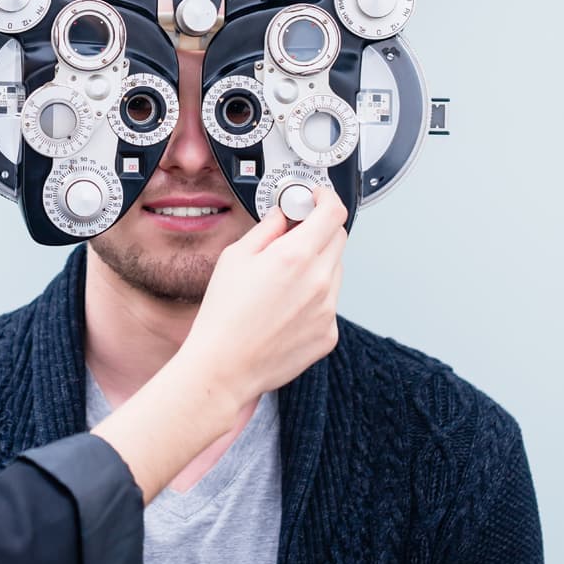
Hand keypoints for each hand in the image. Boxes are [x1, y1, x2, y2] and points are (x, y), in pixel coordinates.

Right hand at [178, 189, 346, 416]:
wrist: (226, 365)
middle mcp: (320, 281)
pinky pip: (330, 303)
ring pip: (335, 271)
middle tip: (295, 236)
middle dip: (320, 229)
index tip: (316, 199)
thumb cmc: (224, 314)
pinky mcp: (329, 333)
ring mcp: (329, 309)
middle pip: (339, 238)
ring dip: (318, 264)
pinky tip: (285, 308)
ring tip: (283, 281)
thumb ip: (267, 229)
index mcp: (296, 256)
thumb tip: (283, 216)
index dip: (325, 198)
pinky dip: (315, 297)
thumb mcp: (235, 256)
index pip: (333, 212)